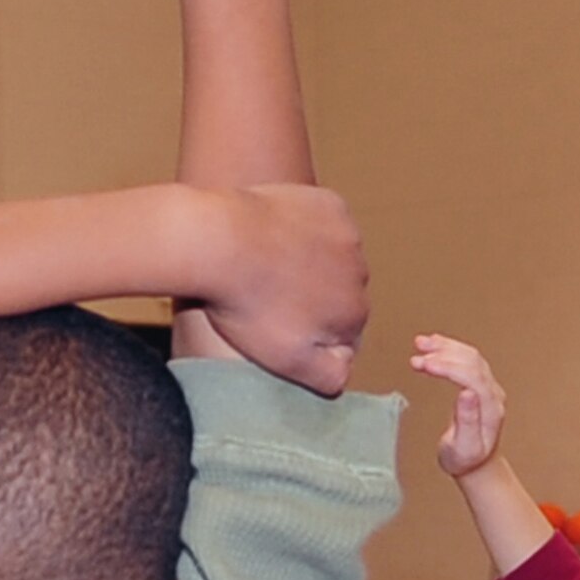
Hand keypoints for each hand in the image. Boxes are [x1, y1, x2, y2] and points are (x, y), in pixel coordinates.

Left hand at [198, 185, 366, 395]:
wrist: (218, 241)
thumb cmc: (245, 305)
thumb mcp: (286, 360)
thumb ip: (328, 376)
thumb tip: (347, 374)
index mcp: (355, 314)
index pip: (343, 332)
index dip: (311, 331)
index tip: (279, 325)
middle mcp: (362, 274)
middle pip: (341, 293)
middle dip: (315, 296)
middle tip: (269, 295)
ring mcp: (347, 235)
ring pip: (335, 257)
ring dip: (311, 261)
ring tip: (268, 265)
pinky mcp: (328, 204)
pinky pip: (324, 222)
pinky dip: (306, 228)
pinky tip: (275, 236)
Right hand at [410, 335, 505, 479]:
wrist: (475, 465)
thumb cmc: (467, 460)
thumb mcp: (464, 447)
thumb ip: (467, 421)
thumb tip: (467, 393)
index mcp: (491, 409)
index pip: (471, 376)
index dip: (447, 366)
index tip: (425, 364)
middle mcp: (493, 394)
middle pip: (471, 362)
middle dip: (442, 354)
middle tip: (418, 356)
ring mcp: (488, 387)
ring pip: (470, 356)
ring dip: (445, 347)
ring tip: (421, 343)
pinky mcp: (480, 384)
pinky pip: (467, 359)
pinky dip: (449, 348)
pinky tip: (434, 344)